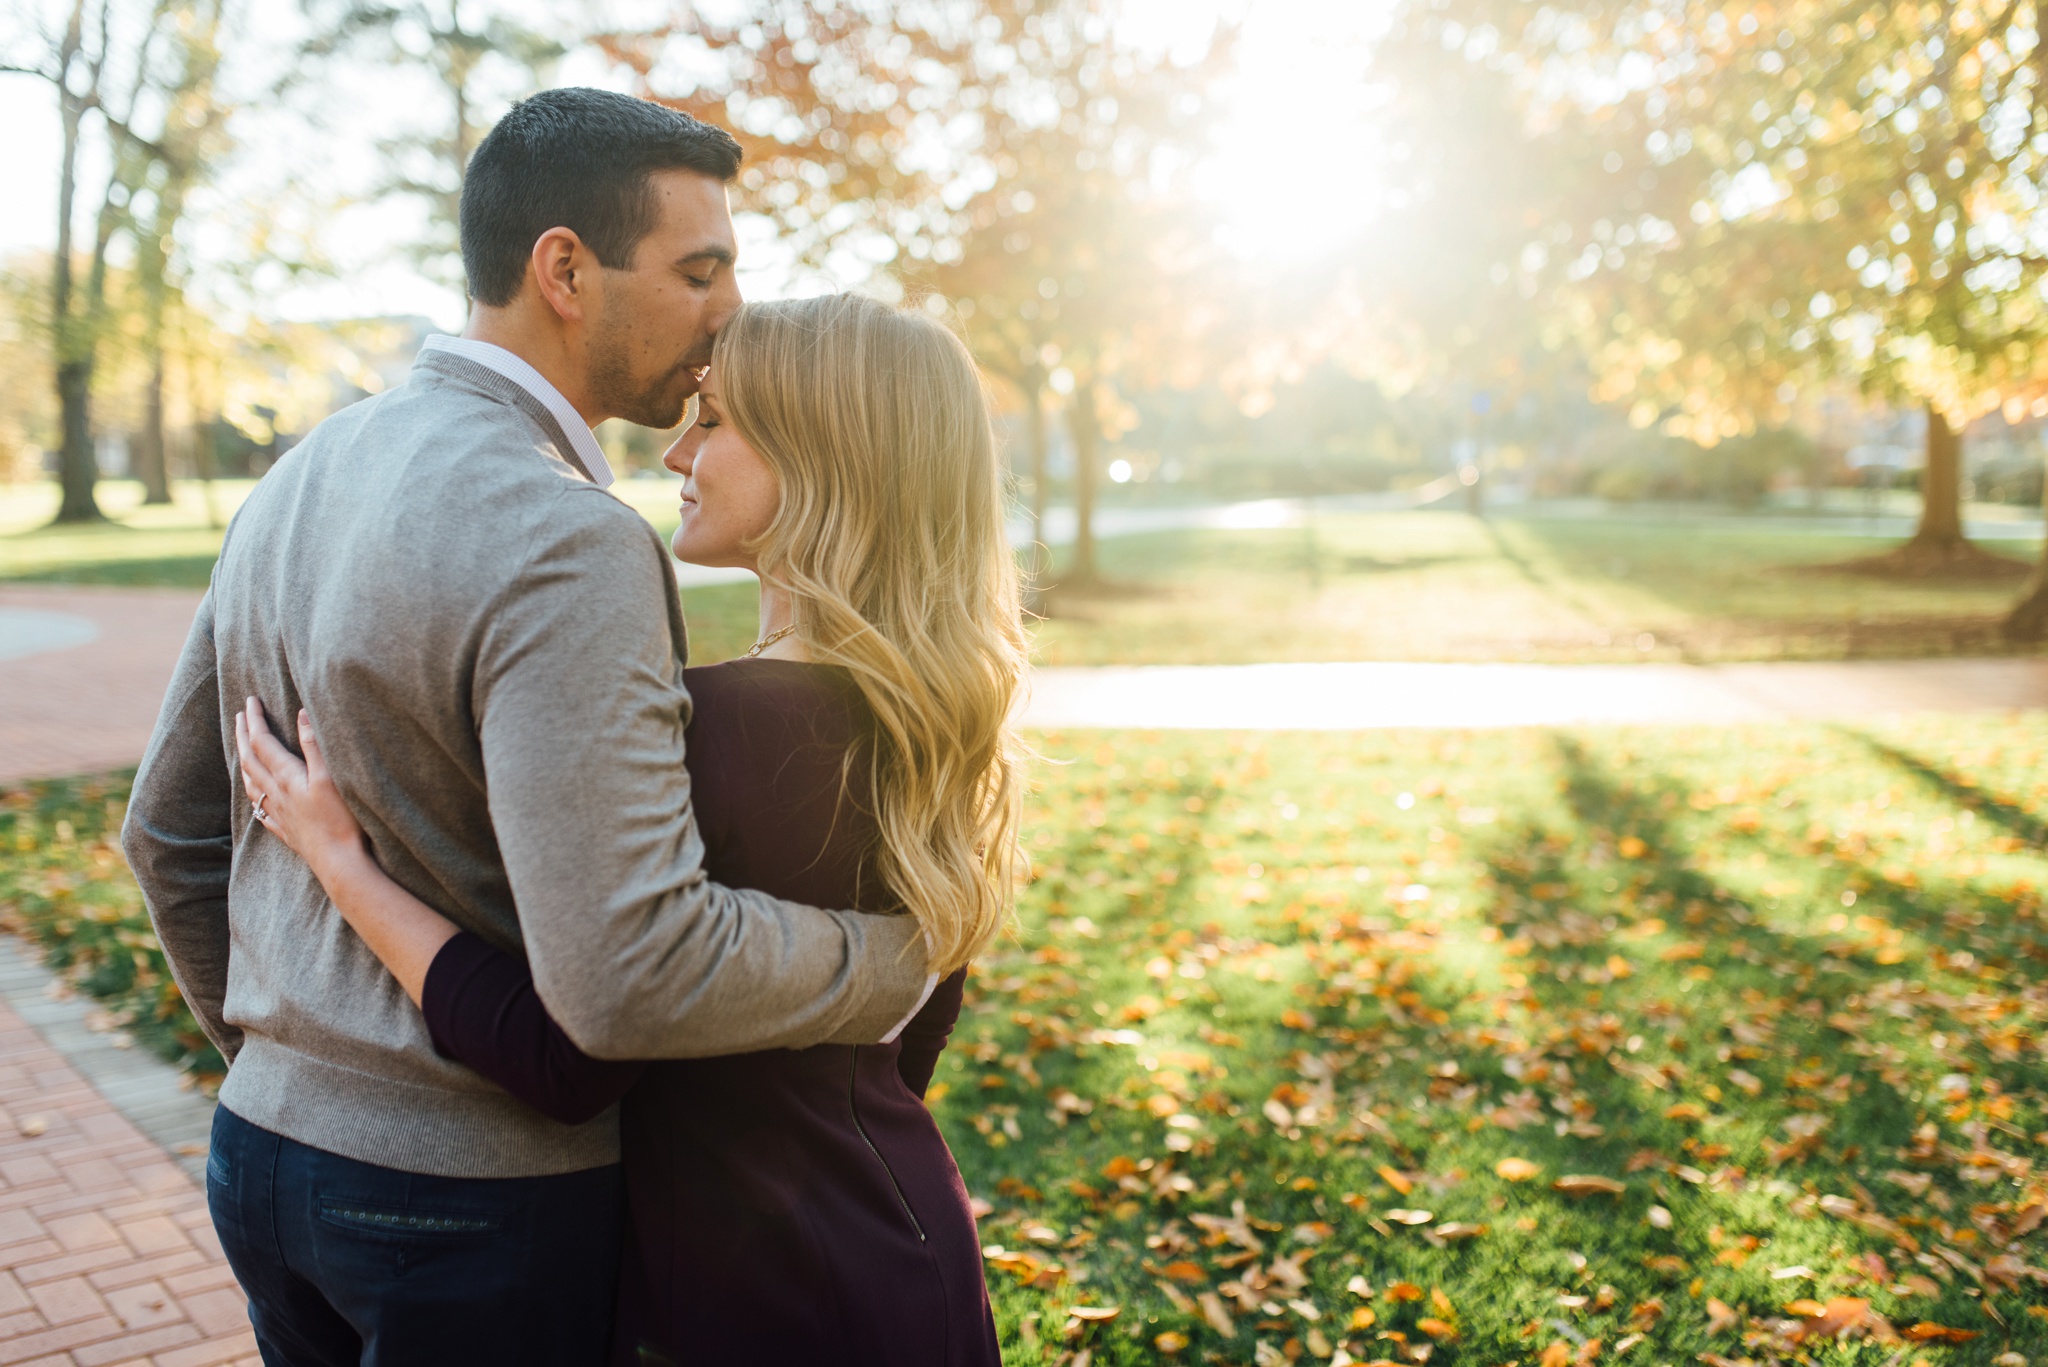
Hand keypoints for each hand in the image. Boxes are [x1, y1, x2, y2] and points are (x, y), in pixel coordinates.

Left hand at [235, 698, 370, 879]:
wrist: (339, 862)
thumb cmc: (340, 819)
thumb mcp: (331, 776)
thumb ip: (314, 745)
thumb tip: (301, 713)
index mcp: (286, 777)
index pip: (262, 741)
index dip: (255, 719)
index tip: (251, 700)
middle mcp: (276, 793)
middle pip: (250, 759)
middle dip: (243, 735)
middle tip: (239, 716)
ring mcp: (278, 813)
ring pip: (250, 783)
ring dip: (244, 761)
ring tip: (242, 749)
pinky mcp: (286, 830)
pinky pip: (260, 808)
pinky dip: (254, 794)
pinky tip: (257, 796)